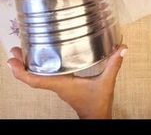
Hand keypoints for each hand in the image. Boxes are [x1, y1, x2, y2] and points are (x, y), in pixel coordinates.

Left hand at [7, 44, 127, 118]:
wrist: (96, 117)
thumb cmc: (98, 103)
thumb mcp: (106, 83)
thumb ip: (113, 65)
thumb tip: (122, 47)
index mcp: (62, 84)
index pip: (35, 80)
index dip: (21, 71)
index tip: (12, 60)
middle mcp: (56, 85)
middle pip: (31, 77)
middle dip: (19, 65)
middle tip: (13, 49)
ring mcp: (57, 85)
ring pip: (35, 76)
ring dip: (26, 66)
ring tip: (19, 51)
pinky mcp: (61, 84)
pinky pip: (43, 76)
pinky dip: (36, 67)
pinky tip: (37, 57)